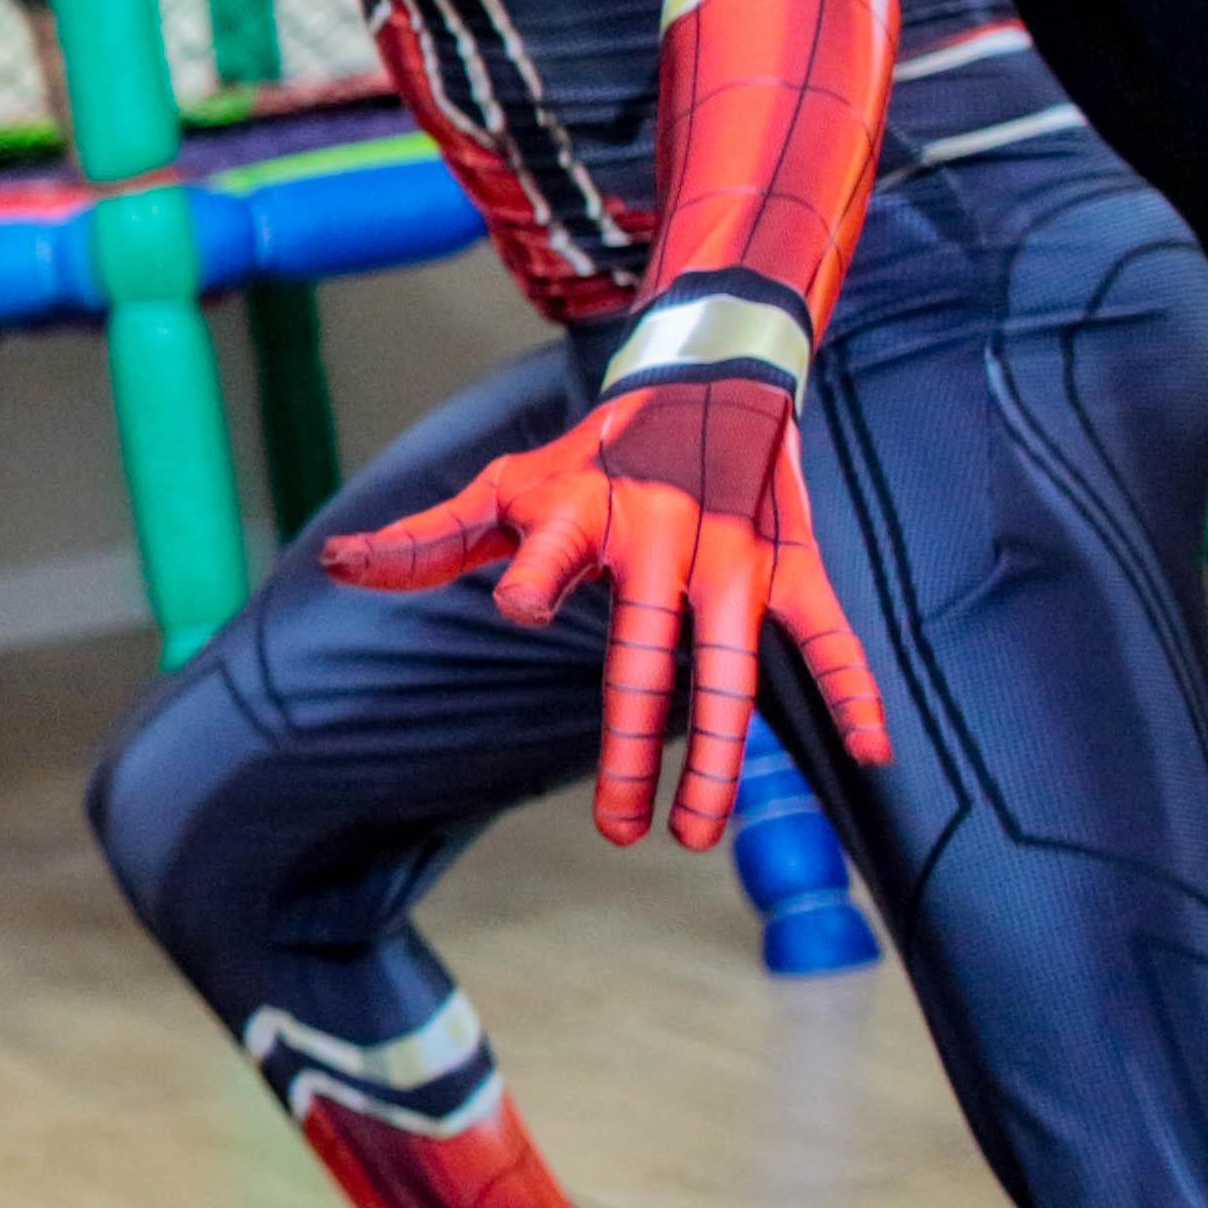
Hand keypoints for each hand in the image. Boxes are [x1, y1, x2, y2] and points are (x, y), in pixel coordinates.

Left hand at [319, 374, 889, 846]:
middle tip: (622, 834)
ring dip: (723, 755)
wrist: (707, 374)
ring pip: (732, 667)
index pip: (551, 551)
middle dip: (633, 744)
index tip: (522, 605)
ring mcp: (733, 554)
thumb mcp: (504, 489)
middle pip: (646, 653)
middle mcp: (662, 534)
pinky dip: (854, 689)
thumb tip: (332, 565)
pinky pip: (829, 634)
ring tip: (699, 832)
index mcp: (583, 513)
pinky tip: (876, 753)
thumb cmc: (588, 459)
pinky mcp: (790, 564)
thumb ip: (428, 540)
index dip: (535, 573)